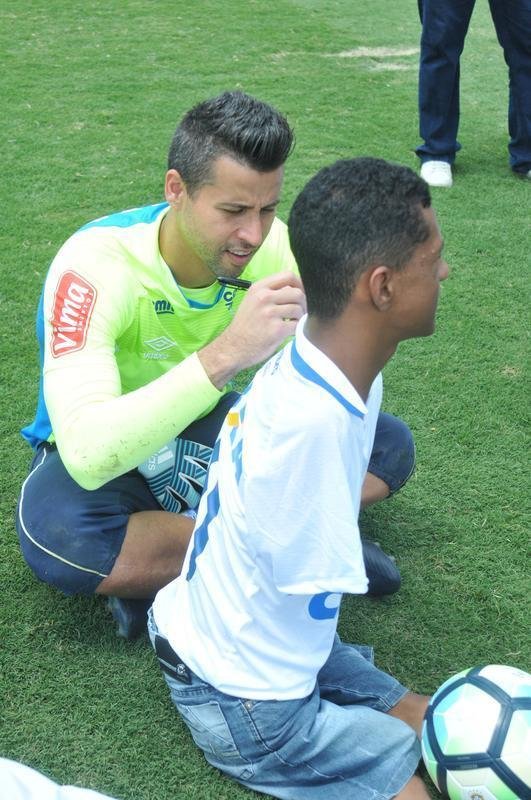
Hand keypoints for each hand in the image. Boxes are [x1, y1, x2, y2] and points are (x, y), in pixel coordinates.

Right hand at [199, 271, 305, 388]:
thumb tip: (296, 288)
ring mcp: (269, 313)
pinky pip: (296, 325)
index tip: (301, 293)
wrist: (233, 347)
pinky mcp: (276, 329)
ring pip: (298, 309)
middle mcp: (263, 297)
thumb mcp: (252, 301)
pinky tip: (288, 332)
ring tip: (290, 323)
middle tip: (298, 313)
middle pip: (297, 293)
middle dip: (302, 304)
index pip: (288, 275)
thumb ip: (271, 292)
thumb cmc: (245, 325)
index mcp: (258, 288)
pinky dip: (296, 329)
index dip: (300, 284)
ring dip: (299, 318)